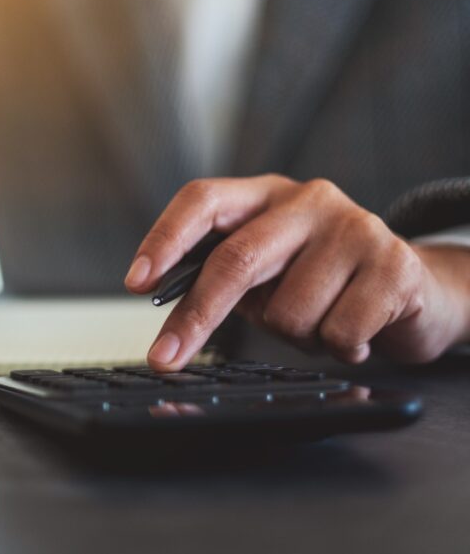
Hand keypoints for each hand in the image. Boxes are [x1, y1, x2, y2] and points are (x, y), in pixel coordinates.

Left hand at [124, 175, 469, 370]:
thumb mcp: (267, 269)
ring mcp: (354, 226)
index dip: (164, 240)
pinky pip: (338, 332)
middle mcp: (307, 199)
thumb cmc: (322, 281)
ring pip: (288, 310)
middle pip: (236, 259)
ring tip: (320, 322)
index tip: (136, 282)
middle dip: (196, 317)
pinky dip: (338, 349)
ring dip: (295, 337)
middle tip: (164, 358)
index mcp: (263, 195)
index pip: (202, 200)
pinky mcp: (394, 264)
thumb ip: (223, 276)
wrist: (417, 289)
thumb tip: (169, 324)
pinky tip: (354, 334)